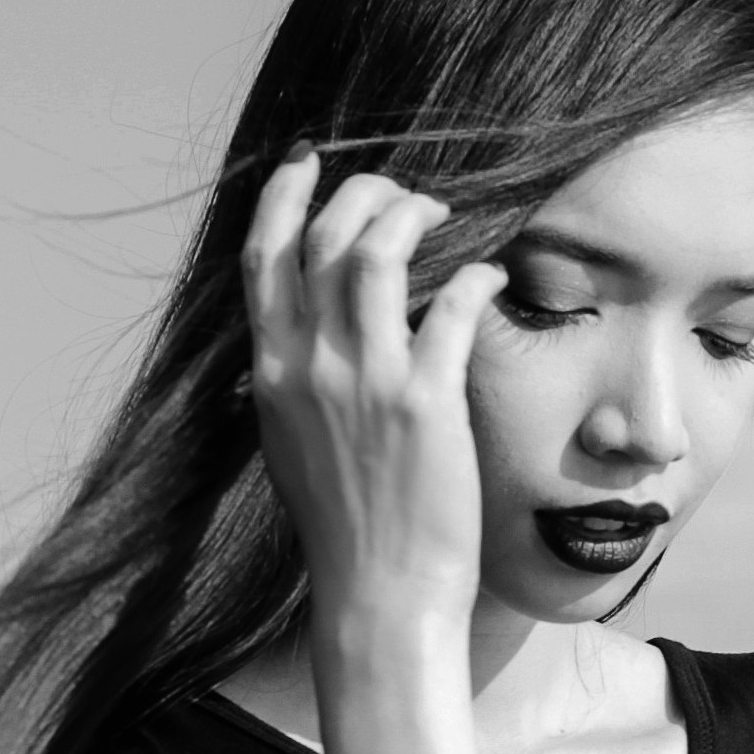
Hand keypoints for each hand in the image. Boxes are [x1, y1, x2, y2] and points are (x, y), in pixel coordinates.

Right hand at [241, 147, 505, 632]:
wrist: (378, 594)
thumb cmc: (346, 528)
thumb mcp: (291, 446)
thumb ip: (289, 386)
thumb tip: (294, 344)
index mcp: (270, 374)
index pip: (260, 258)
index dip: (282, 196)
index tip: (307, 159)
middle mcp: (307, 367)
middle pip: (320, 236)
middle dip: (361, 191)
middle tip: (400, 193)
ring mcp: (363, 382)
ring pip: (375, 254)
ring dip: (413, 216)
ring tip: (443, 215)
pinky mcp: (423, 403)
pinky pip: (449, 306)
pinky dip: (474, 276)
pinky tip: (493, 276)